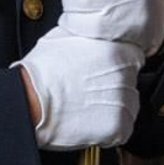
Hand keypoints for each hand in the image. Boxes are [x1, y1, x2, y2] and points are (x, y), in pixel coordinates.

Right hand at [15, 26, 142, 149]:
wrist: (29, 103)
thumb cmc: (41, 74)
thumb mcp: (61, 38)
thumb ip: (88, 36)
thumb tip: (94, 36)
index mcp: (114, 52)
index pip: (133, 58)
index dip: (117, 65)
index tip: (104, 71)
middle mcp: (123, 77)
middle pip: (130, 83)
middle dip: (112, 87)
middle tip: (87, 88)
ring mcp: (123, 103)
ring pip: (127, 106)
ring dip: (111, 107)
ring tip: (85, 103)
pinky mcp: (119, 127)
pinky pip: (122, 128)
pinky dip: (108, 127)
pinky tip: (87, 118)